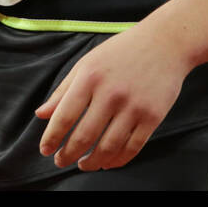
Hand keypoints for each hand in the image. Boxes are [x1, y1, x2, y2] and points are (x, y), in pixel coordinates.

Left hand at [34, 24, 192, 171]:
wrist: (166, 42)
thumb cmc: (123, 51)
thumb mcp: (88, 62)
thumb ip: (64, 90)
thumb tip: (41, 114)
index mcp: (90, 77)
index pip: (64, 116)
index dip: (52, 138)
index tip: (45, 150)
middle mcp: (111, 93)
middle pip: (84, 136)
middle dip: (68, 155)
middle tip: (61, 161)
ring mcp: (134, 106)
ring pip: (108, 148)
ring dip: (92, 162)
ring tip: (83, 164)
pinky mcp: (153, 116)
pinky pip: (132, 148)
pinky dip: (117, 161)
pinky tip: (107, 163)